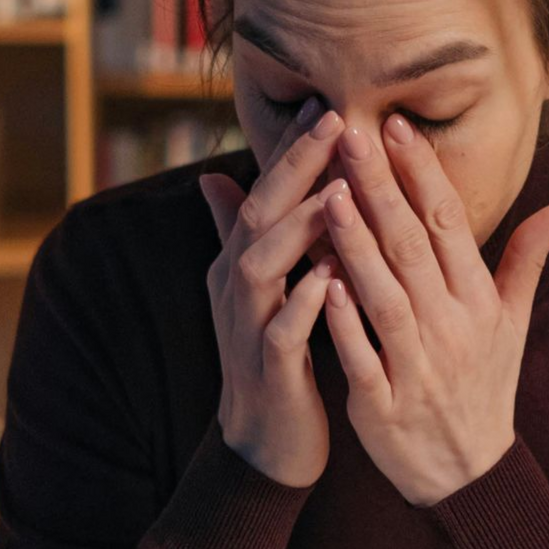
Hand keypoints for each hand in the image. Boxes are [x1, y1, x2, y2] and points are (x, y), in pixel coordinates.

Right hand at [197, 98, 348, 487]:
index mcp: (239, 263)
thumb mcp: (256, 288)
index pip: (263, 193)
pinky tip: (333, 278)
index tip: (329, 105)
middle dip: (294, 168)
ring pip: (262, 267)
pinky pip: (281, 332)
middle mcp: (235, 287)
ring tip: (336, 191)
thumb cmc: (273, 356)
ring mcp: (247, 328)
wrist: (264, 443)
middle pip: (257, 215)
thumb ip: (239, 233)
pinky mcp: (268, 371)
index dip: (293, 150)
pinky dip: (305, 303)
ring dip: (297, 228)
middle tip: (333, 122)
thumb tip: (212, 175)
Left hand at [319, 116, 548, 506]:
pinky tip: (319, 284)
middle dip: (382, 190)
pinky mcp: (384, 407)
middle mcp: (452, 330)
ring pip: (385, 297)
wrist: (469, 475)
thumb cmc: (484, 387)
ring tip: (328, 196)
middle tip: (351, 135)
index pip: (450, 225)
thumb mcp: (513, 324)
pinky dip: (343, 323)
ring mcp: (419, 369)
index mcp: (480, 303)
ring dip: (357, 246)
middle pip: (414, 249)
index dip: (423, 174)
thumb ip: (529, 259)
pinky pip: (362, 359)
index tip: (395, 125)